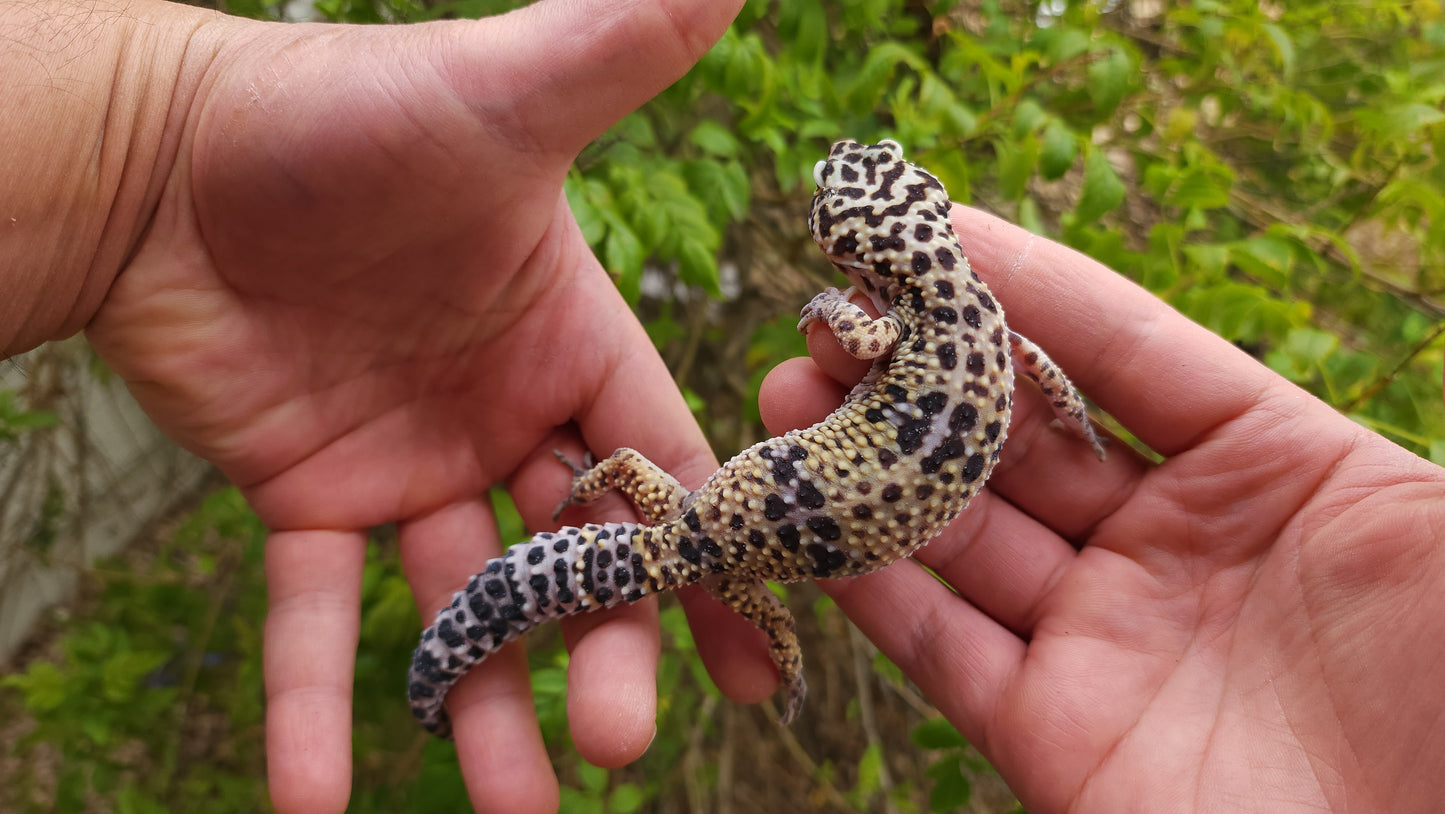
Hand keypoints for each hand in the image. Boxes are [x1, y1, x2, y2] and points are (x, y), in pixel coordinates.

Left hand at [80, 2, 770, 811]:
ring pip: (460, 607)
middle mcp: (502, 414)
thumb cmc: (343, 119)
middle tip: (608, 748)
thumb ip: (616, 49)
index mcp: (569, 343)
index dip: (715, 565)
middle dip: (596, 651)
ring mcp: (407, 464)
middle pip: (572, 559)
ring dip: (476, 708)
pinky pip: (316, 615)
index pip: (666, 468)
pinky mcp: (306, 497)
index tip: (763, 671)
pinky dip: (317, 703)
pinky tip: (319, 801)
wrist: (164, 155)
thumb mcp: (498, 95)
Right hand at [763, 205, 1444, 811]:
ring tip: (788, 392)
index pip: (1127, 352)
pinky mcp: (1055, 737)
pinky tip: (812, 524)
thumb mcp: (1429, 520)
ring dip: (872, 465)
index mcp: (1276, 472)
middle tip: (830, 317)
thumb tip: (1154, 325)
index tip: (932, 231)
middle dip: (921, 372)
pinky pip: (945, 650)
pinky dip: (874, 589)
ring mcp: (1107, 641)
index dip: (1030, 286)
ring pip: (964, 536)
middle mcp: (1173, 548)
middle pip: (1023, 437)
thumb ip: (1292, 421)